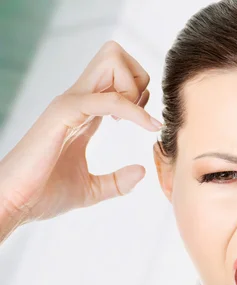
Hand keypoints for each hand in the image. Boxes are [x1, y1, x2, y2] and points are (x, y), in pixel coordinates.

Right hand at [0, 41, 161, 224]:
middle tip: (141, 114)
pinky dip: (135, 110)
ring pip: (112, 60)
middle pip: (113, 54)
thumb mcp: (91, 190)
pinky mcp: (64, 113)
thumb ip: (117, 182)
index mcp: (83, 111)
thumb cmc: (43, 194)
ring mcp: (69, 103)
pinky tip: (149, 127)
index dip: (139, 92)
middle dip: (139, 78)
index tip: (146, 122)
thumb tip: (141, 171)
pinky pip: (109, 98)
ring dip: (135, 88)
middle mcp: (77, 100)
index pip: (116, 74)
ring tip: (139, 121)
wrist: (13, 205)